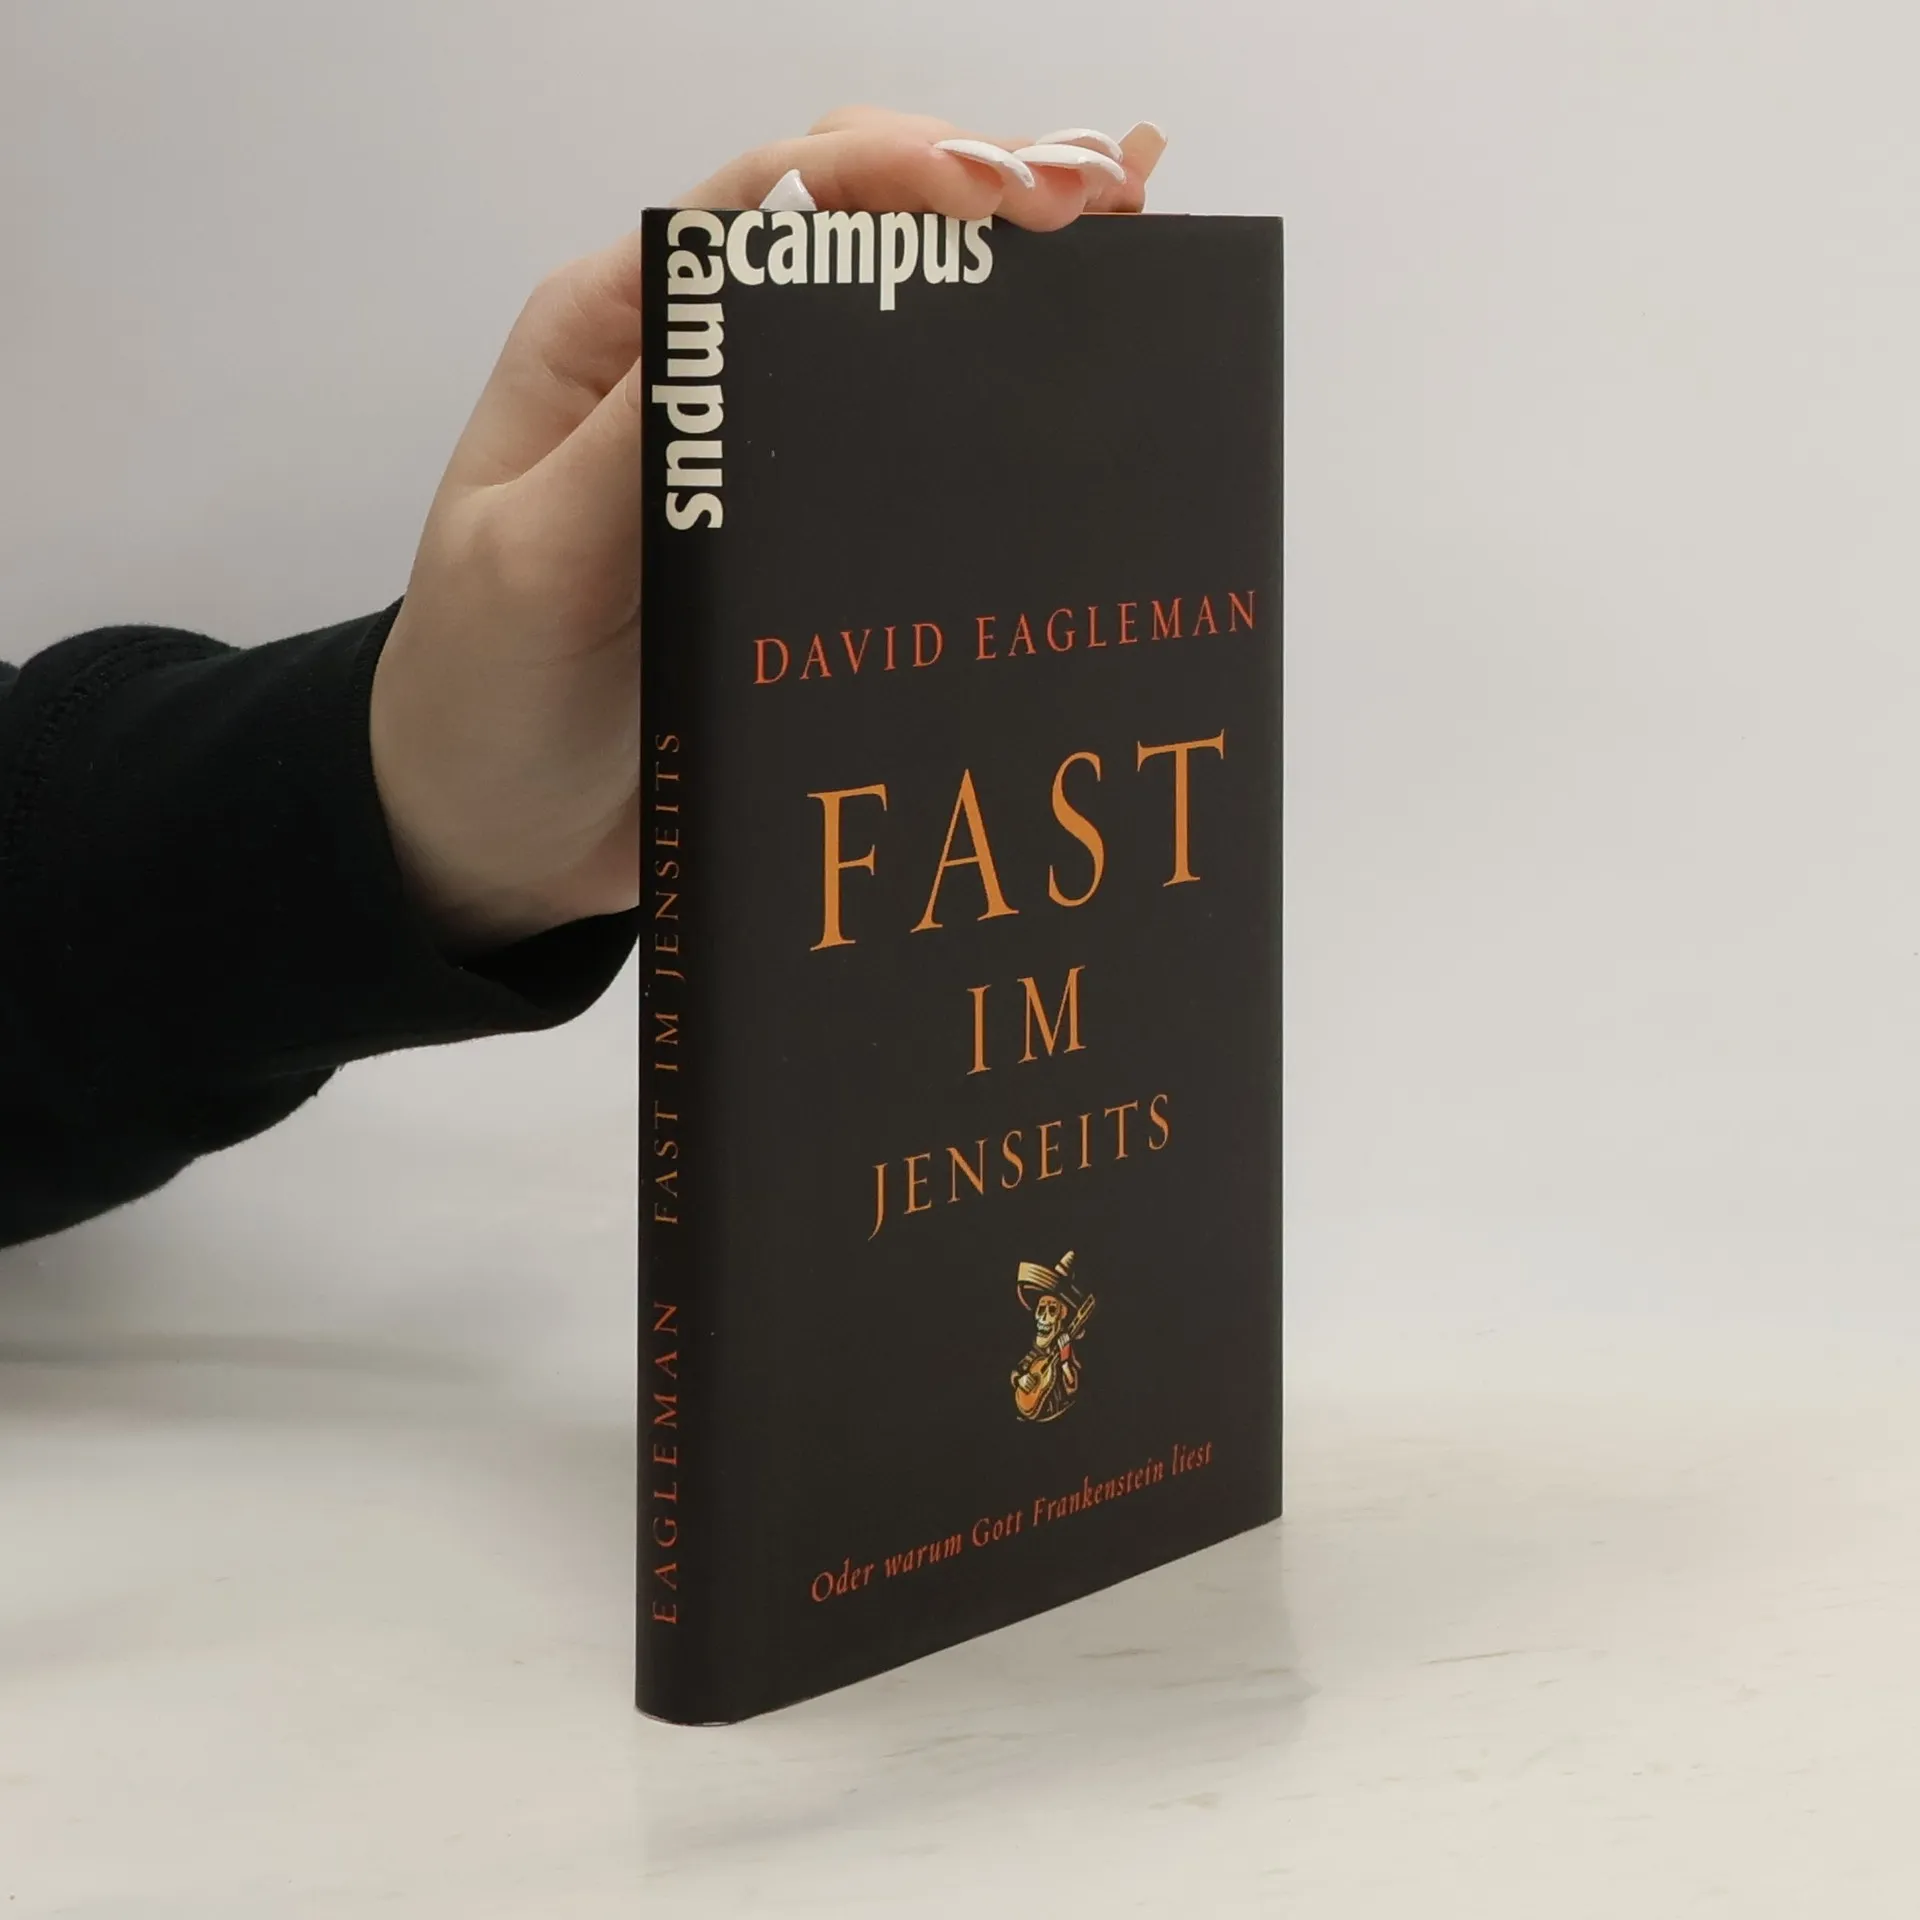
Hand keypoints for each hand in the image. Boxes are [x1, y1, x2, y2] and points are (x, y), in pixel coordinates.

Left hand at [370, 108, 1166, 952]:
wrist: (499, 835)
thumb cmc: (489, 696)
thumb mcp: (538, 563)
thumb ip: (639, 443)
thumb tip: (763, 310)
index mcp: (615, 342)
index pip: (758, 209)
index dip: (884, 174)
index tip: (998, 197)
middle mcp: (699, 378)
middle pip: (849, 247)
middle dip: (976, 206)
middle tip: (1102, 214)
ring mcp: (762, 466)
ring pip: (897, 346)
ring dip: (1004, 302)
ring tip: (1122, 281)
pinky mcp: (807, 548)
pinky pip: (911, 465)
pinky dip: (992, 427)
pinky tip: (1072, 411)